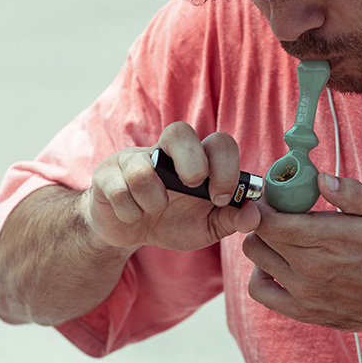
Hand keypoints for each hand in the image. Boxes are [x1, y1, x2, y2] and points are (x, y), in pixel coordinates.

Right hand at [81, 121, 260, 250]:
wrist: (129, 232)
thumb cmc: (172, 222)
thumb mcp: (207, 227)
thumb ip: (232, 220)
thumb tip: (254, 215)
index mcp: (196, 159)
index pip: (218, 143)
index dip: (226, 167)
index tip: (223, 198)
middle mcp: (165, 152)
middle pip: (178, 130)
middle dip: (191, 162)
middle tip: (192, 188)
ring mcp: (133, 159)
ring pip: (142, 167)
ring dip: (152, 199)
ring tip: (154, 210)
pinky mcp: (107, 174)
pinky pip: (119, 190)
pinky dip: (130, 212)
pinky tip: (133, 216)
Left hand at [242, 173, 361, 335]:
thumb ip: (352, 194)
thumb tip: (321, 178)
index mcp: (329, 239)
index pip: (270, 221)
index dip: (261, 204)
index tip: (271, 196)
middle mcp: (311, 268)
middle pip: (259, 236)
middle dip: (264, 218)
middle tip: (281, 212)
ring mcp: (306, 293)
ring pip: (256, 260)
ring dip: (263, 242)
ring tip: (282, 235)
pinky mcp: (305, 312)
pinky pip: (261, 292)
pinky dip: (260, 275)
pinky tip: (278, 264)